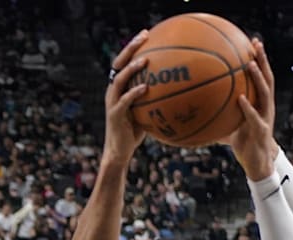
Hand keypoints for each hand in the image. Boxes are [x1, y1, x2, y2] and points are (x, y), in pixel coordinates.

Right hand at [101, 30, 149, 165]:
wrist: (120, 151)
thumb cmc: (135, 132)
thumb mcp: (146, 112)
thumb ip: (155, 99)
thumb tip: (179, 91)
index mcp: (119, 88)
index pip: (124, 61)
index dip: (133, 47)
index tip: (146, 34)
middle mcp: (113, 91)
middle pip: (119, 63)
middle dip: (130, 49)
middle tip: (144, 37)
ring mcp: (112, 102)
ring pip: (119, 80)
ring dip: (132, 69)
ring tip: (145, 61)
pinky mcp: (115, 114)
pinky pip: (125, 101)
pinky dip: (134, 93)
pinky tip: (145, 87)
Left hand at [219, 40, 276, 180]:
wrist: (256, 164)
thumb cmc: (242, 142)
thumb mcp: (229, 123)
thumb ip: (217, 112)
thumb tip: (194, 108)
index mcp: (260, 102)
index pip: (261, 76)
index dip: (258, 59)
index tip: (251, 41)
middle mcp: (265, 106)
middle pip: (267, 78)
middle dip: (263, 59)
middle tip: (256, 43)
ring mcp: (266, 117)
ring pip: (266, 93)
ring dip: (258, 78)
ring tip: (250, 64)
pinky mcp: (262, 131)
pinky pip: (254, 117)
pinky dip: (248, 107)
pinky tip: (240, 99)